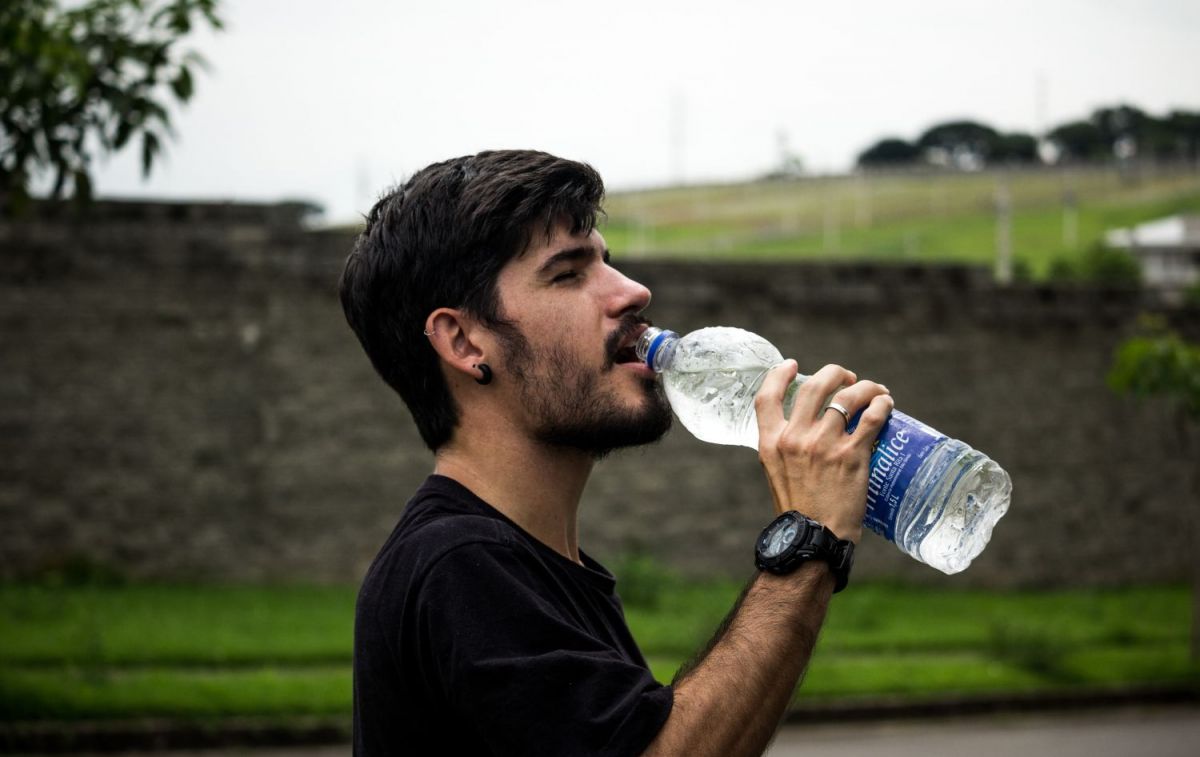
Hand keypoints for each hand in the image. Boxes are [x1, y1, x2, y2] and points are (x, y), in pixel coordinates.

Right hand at [754, 361, 892, 541]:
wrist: (814, 540)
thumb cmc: (798, 512)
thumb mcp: (777, 474)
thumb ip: (785, 449)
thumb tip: (805, 431)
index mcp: (771, 443)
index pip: (766, 397)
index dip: (779, 374)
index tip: (792, 365)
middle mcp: (795, 438)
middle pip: (814, 386)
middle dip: (834, 373)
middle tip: (847, 378)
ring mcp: (824, 445)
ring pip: (847, 396)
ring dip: (865, 387)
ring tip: (875, 391)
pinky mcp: (852, 455)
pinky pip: (871, 417)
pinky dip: (881, 405)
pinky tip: (887, 404)